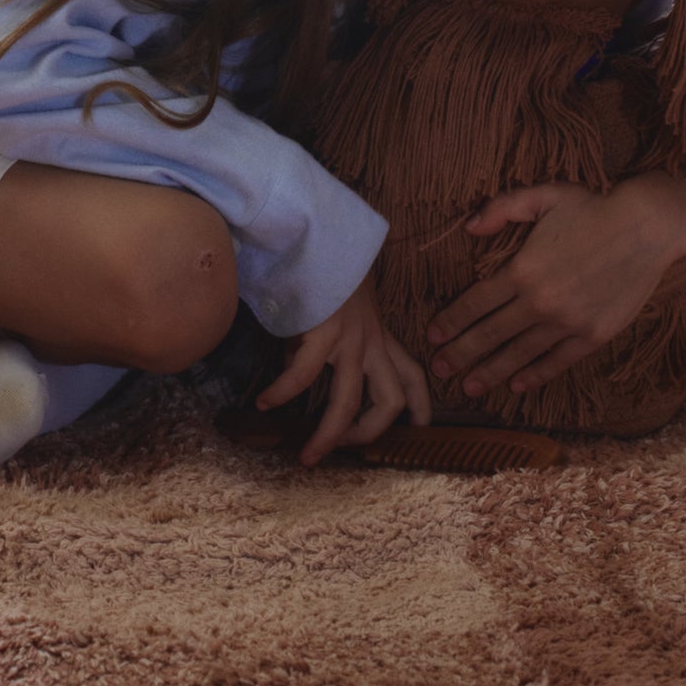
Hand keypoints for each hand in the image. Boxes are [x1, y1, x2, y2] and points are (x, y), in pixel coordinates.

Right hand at [258, 270, 432, 466]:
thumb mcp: (342, 305)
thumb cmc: (327, 264)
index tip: (418, 430)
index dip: (420, 406)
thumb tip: (301, 361)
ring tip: (307, 455)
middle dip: (369, 433)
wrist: (319, 230)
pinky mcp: (325, 330)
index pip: (412, 374)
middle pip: (390, 401)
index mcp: (379, 333)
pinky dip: (283, 392)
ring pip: (349, 401)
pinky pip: (302, 374)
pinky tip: (265, 402)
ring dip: (329, 435)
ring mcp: (350, 336)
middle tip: (343, 447)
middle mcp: (371, 339)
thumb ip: (333, 335)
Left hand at [426, 170, 685, 401]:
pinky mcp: (594, 335)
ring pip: (520, 354)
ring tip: (469, 388)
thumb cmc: (592, 207)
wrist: (647, 227)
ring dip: (492, 372)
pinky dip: (536, 375)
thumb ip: (501, 209)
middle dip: (460, 354)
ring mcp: (568, 322)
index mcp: (522, 269)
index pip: (476, 303)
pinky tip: (517, 386)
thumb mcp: (542, 196)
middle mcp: (541, 302)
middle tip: (438, 372)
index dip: (451, 321)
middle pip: (490, 334)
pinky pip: (557, 361)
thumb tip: (468, 227)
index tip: (432, 336)